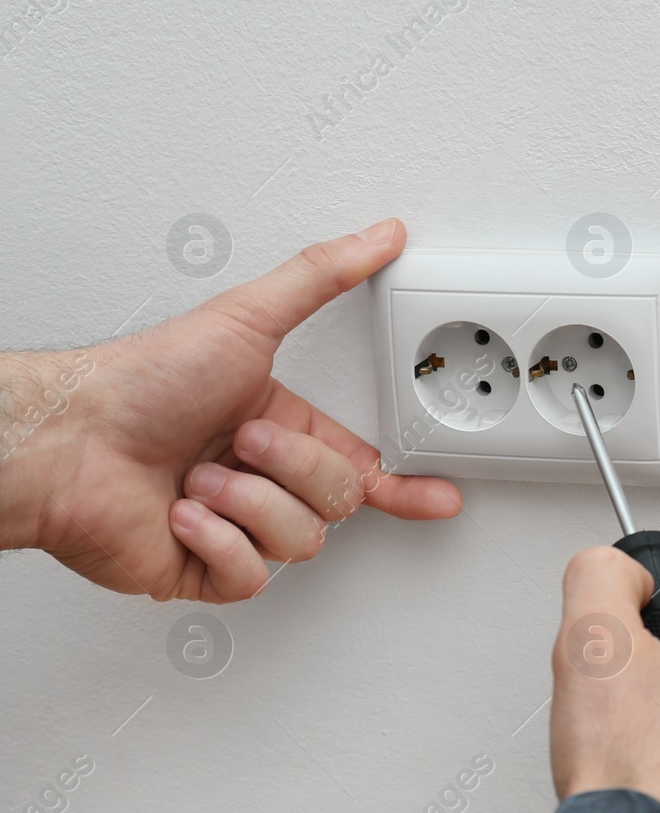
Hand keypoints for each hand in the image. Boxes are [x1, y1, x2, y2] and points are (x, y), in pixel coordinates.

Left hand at [0, 218, 461, 601]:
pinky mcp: (205, 571)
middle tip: (240, 442)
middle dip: (289, 468)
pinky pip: (251, 576)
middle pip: (337, 499)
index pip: (362, 467)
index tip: (439, 496)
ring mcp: (236, 529)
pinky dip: (216, 541)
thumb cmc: (139, 382)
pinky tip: (183, 514)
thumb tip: (378, 236)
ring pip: (299, 540)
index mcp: (283, 431)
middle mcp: (263, 481)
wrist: (68, 442)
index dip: (404, 486)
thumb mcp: (245, 317)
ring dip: (244, 501)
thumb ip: (321, 277)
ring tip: (197, 476)